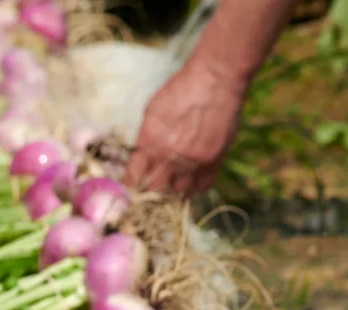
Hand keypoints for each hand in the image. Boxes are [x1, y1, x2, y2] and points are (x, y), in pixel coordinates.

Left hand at [124, 58, 246, 197]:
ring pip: (179, 194)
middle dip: (151, 194)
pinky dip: (196, 187)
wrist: (216, 78)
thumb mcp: (153, 111)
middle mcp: (170, 157)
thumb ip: (145, 138)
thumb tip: (140, 159)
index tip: (131, 191)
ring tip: (172, 187)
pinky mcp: (214, 161)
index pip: (133, 179)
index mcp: (150, 143)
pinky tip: (192, 181)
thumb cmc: (181, 89)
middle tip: (152, 192)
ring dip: (174, 193)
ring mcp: (193, 162)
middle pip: (155, 192)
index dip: (131, 187)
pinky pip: (202, 187)